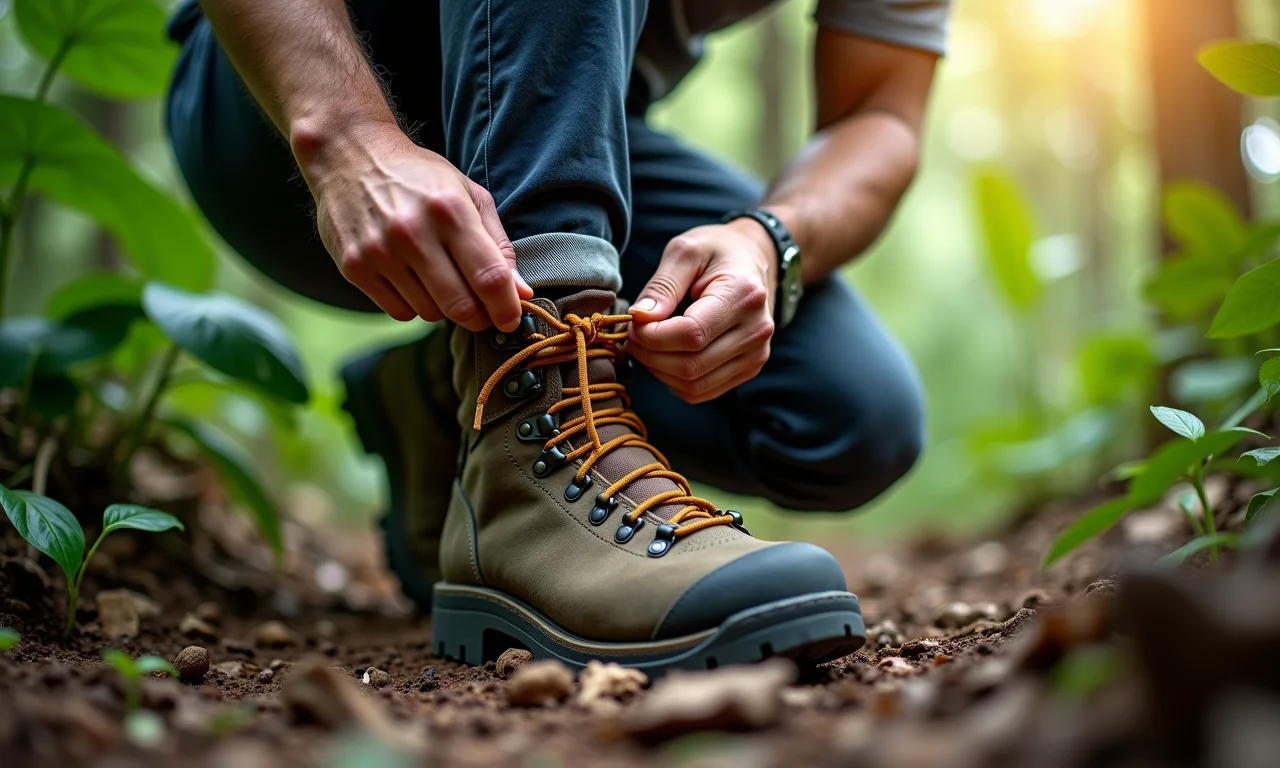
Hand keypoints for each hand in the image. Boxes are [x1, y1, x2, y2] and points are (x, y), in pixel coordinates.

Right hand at [296, 122, 531, 330]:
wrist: (349, 155)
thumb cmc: (419, 177)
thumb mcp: (468, 194)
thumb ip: (499, 244)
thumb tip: (521, 292)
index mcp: (450, 210)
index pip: (489, 277)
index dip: (506, 308)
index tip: (511, 319)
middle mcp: (413, 233)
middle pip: (461, 305)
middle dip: (480, 317)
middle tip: (483, 311)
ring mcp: (380, 252)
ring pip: (430, 313)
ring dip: (444, 308)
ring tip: (441, 280)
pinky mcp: (355, 268)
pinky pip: (399, 311)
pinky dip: (414, 306)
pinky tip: (413, 280)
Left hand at [627, 220, 776, 403]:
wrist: (753, 260)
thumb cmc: (717, 252)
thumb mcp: (685, 252)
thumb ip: (662, 285)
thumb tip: (641, 318)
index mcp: (744, 295)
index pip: (691, 334)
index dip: (653, 336)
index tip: (634, 322)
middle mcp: (756, 330)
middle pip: (691, 366)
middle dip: (650, 355)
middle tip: (634, 335)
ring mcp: (756, 354)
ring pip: (695, 385)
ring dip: (659, 371)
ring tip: (648, 345)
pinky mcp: (749, 369)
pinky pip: (702, 391)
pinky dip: (674, 381)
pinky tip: (667, 356)